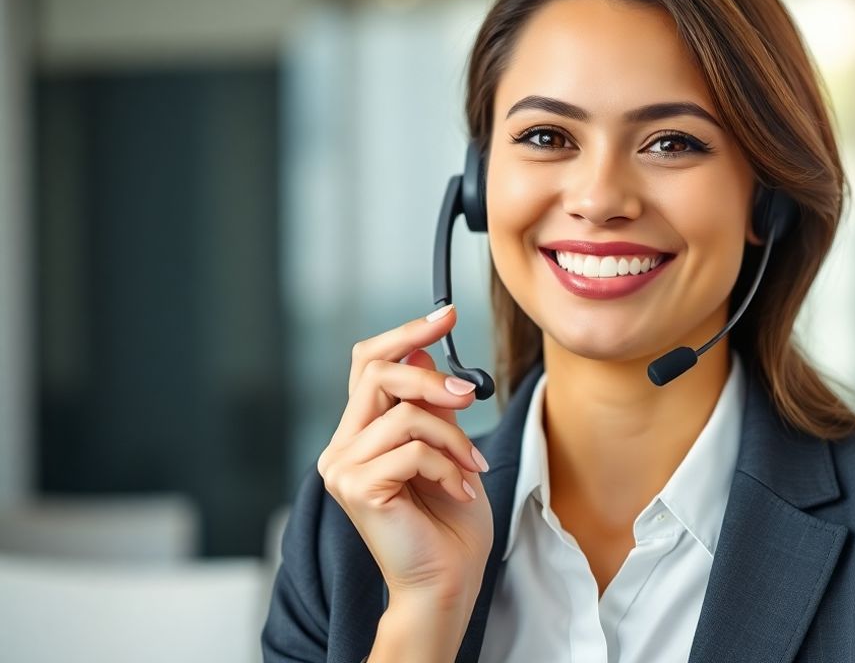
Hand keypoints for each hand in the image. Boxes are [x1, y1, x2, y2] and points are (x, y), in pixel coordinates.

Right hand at [316, 304, 493, 608]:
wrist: (447, 581)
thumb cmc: (450, 523)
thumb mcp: (447, 449)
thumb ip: (431, 407)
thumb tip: (426, 355)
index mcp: (358, 434)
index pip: (367, 364)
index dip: (405, 335)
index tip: (445, 315)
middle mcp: (340, 448)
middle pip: (378, 374)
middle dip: (432, 379)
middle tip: (471, 397)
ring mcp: (342, 468)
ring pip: (405, 413)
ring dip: (454, 438)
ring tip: (473, 468)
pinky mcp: (356, 488)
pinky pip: (412, 449)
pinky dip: (448, 465)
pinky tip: (460, 489)